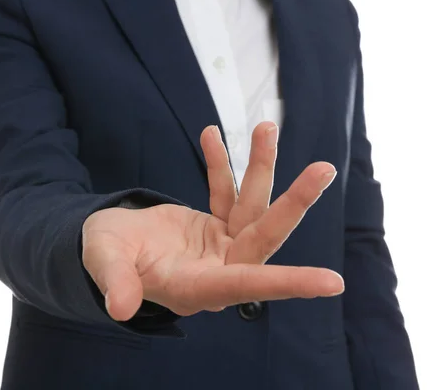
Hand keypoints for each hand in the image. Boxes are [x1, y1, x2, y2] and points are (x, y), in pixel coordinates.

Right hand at [82, 121, 342, 320]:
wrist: (108, 243)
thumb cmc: (103, 256)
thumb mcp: (105, 262)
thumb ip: (116, 281)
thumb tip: (120, 309)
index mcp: (195, 286)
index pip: (245, 285)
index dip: (287, 283)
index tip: (333, 282)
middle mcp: (217, 270)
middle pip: (263, 238)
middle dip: (293, 204)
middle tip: (323, 169)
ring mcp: (220, 247)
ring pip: (252, 208)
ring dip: (260, 167)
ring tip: (266, 128)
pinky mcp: (215, 226)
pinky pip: (226, 192)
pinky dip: (221, 165)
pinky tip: (211, 136)